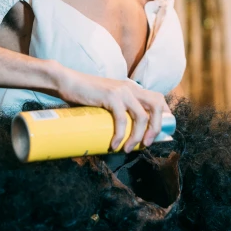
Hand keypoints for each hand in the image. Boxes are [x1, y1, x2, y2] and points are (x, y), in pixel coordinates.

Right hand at [56, 67, 171, 151]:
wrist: (67, 81)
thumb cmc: (85, 94)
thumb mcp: (108, 100)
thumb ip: (118, 109)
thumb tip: (125, 132)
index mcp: (132, 89)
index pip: (158, 99)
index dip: (163, 117)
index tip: (157, 134)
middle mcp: (131, 88)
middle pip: (157, 107)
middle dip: (156, 128)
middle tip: (146, 144)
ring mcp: (122, 91)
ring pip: (142, 116)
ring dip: (138, 136)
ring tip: (129, 149)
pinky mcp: (111, 96)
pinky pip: (122, 119)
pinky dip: (120, 135)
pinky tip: (114, 144)